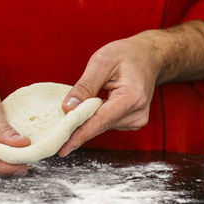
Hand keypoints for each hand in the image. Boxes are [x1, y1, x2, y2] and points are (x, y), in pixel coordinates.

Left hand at [58, 32, 163, 156]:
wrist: (149, 56)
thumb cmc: (126, 55)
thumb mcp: (102, 61)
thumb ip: (85, 85)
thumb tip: (68, 108)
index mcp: (131, 97)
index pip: (100, 121)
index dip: (79, 135)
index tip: (62, 148)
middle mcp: (137, 113)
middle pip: (99, 126)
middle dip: (76, 129)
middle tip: (54, 134)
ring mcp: (136, 120)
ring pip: (101, 126)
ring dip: (85, 122)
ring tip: (73, 112)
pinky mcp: (132, 122)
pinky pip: (106, 123)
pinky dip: (94, 119)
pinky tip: (90, 108)